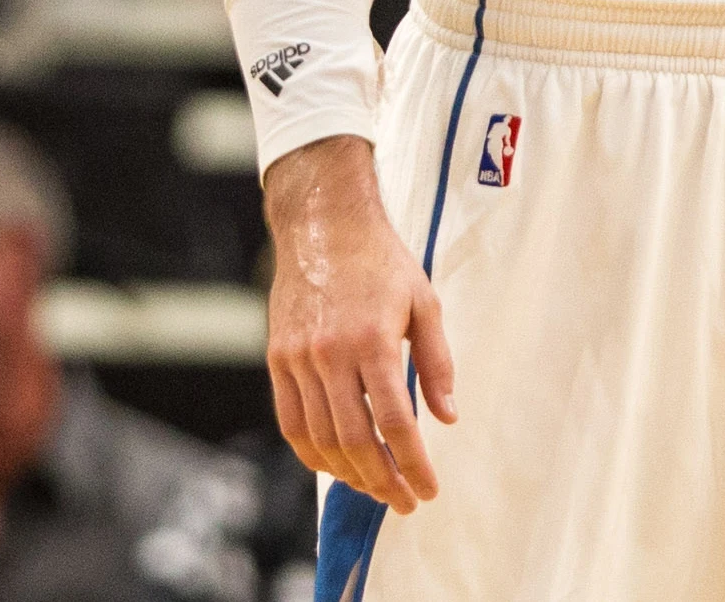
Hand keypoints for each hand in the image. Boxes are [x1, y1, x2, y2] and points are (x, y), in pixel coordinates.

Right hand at [262, 135, 455, 510]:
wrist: (322, 222)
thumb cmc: (380, 260)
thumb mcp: (424, 304)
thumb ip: (436, 363)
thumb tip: (447, 417)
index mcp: (374, 340)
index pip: (396, 422)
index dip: (413, 464)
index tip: (428, 490)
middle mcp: (331, 353)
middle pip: (356, 440)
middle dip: (383, 480)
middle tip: (404, 502)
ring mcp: (298, 358)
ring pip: (320, 437)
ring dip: (348, 473)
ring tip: (374, 488)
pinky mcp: (277, 357)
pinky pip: (290, 420)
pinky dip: (310, 452)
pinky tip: (332, 465)